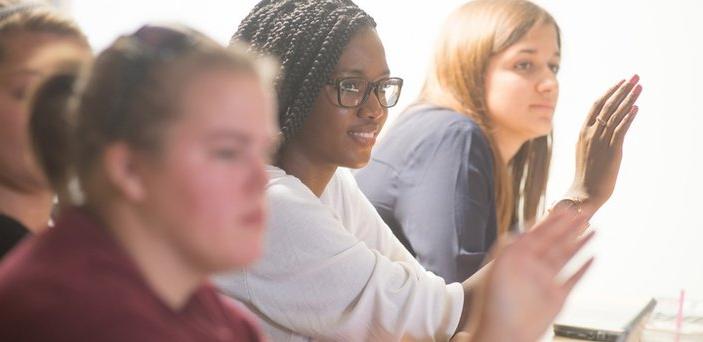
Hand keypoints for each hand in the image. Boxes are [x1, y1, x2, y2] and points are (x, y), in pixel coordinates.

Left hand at [468, 207, 593, 341]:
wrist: (502, 334)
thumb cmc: (494, 304)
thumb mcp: (499, 268)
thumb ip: (510, 245)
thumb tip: (522, 227)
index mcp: (519, 258)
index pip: (539, 233)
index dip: (553, 220)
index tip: (566, 207)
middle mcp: (533, 268)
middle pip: (556, 241)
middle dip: (570, 226)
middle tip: (586, 211)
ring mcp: (546, 282)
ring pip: (567, 257)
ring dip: (580, 242)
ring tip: (593, 229)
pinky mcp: (557, 298)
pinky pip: (573, 279)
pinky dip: (584, 268)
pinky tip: (593, 257)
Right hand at [569, 75, 641, 211]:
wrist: (584, 193)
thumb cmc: (585, 177)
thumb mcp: (586, 153)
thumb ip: (592, 140)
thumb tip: (599, 130)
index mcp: (582, 133)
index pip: (596, 106)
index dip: (609, 92)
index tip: (620, 82)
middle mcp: (590, 133)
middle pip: (607, 105)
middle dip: (622, 89)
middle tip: (634, 76)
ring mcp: (600, 141)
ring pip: (615, 114)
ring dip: (629, 99)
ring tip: (639, 86)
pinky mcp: (612, 150)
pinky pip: (621, 129)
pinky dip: (629, 117)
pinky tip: (637, 107)